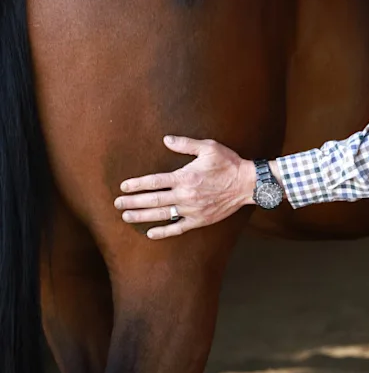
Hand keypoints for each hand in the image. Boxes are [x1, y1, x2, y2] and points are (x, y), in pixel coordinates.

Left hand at [114, 135, 256, 238]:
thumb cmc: (228, 163)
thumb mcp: (208, 147)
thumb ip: (186, 144)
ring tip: (126, 217)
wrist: (247, 184)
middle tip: (117, 204)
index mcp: (185, 177)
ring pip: (161, 215)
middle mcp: (185, 195)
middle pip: (153, 200)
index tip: (123, 187)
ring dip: (142, 217)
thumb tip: (166, 140)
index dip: (137, 185)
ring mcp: (191, 209)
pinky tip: (151, 233)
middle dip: (132, 202)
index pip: (154, 182)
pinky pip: (177, 228)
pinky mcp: (199, 220)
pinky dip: (163, 231)